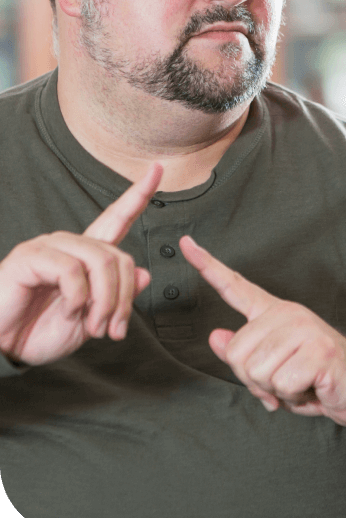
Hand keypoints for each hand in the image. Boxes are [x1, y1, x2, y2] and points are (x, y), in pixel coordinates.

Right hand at [0, 163, 162, 366]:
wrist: (5, 348)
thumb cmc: (41, 331)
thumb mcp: (91, 320)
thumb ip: (118, 298)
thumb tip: (147, 274)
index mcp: (86, 254)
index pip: (117, 217)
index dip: (138, 194)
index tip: (158, 168)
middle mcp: (70, 243)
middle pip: (118, 256)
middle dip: (124, 298)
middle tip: (113, 331)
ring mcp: (49, 246)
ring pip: (100, 261)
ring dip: (105, 301)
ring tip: (95, 327)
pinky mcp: (30, 257)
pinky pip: (71, 270)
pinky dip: (78, 298)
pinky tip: (69, 312)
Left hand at [180, 236, 345, 429]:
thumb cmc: (315, 379)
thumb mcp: (273, 369)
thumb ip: (244, 354)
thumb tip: (215, 337)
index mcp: (273, 313)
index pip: (234, 286)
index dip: (206, 265)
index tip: (185, 242)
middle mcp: (286, 314)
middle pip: (236, 354)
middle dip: (255, 381)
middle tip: (284, 381)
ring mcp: (304, 329)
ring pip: (257, 372)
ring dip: (277, 390)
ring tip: (301, 382)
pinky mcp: (319, 350)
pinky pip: (282, 385)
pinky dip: (295, 397)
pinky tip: (314, 386)